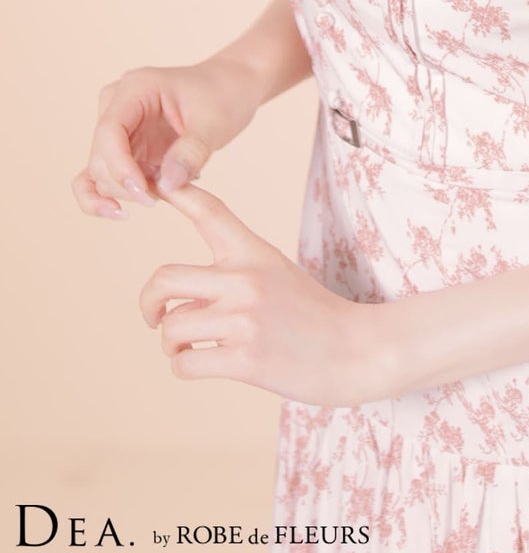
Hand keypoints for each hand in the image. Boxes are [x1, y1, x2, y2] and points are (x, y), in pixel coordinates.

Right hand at [72, 59, 261, 218]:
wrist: (233, 86)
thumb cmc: (224, 94)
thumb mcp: (215, 121)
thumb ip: (191, 152)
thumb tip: (165, 186)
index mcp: (136, 88)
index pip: (110, 131)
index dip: (120, 167)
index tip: (145, 193)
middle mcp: (117, 105)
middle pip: (101, 156)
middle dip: (128, 184)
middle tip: (168, 195)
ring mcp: (118, 127)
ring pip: (99, 172)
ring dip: (126, 191)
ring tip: (167, 192)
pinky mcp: (123, 147)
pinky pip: (100, 176)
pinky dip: (106, 197)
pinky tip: (121, 214)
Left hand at [140, 180, 388, 406]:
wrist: (356, 350)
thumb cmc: (313, 316)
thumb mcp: (278, 274)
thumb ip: (233, 276)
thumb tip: (177, 303)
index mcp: (254, 253)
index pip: (209, 212)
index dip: (178, 193)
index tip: (154, 183)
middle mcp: (245, 279)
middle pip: (164, 278)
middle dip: (148, 302)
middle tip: (153, 317)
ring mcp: (244, 319)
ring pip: (171, 329)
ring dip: (172, 346)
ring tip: (191, 350)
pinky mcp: (244, 359)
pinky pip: (183, 365)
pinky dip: (184, 368)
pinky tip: (206, 365)